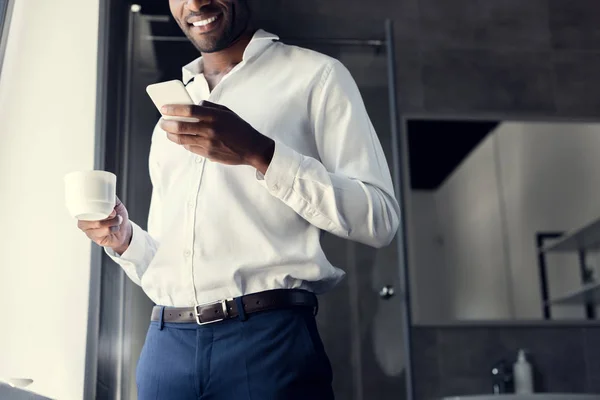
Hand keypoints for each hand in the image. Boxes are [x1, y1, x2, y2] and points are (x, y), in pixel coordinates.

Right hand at [77, 197, 131, 254]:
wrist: (125, 230)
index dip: (96, 207)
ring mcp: (89, 232)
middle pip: (92, 216)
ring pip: (100, 224)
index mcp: (85, 213)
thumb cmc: (117, 217)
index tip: (108, 208)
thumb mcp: (115, 204)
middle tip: (114, 214)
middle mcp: (84, 223)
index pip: (83, 209)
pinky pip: (106, 231)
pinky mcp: (96, 239)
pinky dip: (114, 228)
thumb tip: (107, 191)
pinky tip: (115, 228)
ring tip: (117, 220)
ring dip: (113, 221)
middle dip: (107, 215)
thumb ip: (110, 197)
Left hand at [160, 101, 274, 173]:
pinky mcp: (208, 154)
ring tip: (168, 132)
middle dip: (167, 124)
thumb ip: (210, 107)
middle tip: (162, 122)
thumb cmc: (240, 128)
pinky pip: (190, 148)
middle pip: (181, 126)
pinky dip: (183, 143)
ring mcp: (208, 143)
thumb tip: (195, 104)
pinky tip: (181, 139)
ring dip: (171, 135)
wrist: (252, 148)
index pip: (189, 110)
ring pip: (182, 139)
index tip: (163, 109)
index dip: (173, 109)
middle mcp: (210, 129)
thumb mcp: (227, 112)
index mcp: (215, 116)